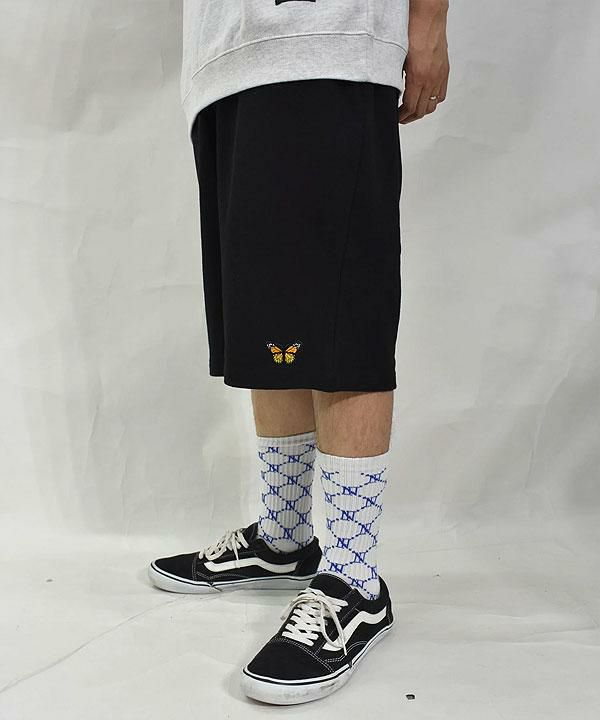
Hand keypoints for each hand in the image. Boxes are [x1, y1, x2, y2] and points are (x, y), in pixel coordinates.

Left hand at [398, 0, 449, 123]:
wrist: (429, 16)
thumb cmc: (414, 30)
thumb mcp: (399, 58)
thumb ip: (397, 77)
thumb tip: (393, 91)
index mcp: (418, 77)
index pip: (410, 107)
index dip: (402, 117)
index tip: (397, 118)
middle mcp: (431, 78)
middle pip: (422, 110)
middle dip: (410, 117)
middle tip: (402, 118)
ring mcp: (439, 75)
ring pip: (433, 105)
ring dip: (422, 111)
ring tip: (413, 111)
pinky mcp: (445, 70)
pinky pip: (441, 94)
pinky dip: (433, 100)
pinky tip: (426, 99)